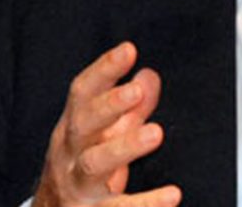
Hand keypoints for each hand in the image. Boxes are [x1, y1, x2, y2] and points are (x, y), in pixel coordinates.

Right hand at [34, 42, 180, 206]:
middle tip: (136, 91)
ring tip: (156, 133)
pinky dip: (146, 203)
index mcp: (73, 127)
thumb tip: (149, 75)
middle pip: (83, 124)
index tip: (129, 49)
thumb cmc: (84, 166)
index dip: (104, 70)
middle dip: (109, 105)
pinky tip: (172, 195)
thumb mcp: (103, 134)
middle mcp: (69, 152)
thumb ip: (128, 108)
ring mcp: (77, 184)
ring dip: (125, 147)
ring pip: (95, 164)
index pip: (82, 93)